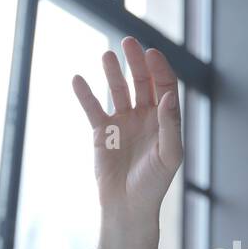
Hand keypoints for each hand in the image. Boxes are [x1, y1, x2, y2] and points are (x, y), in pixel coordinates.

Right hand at [72, 36, 182, 248]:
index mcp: (165, 120)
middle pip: (142, 81)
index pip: (164, 86)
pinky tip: (78, 79)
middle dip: (136, 62)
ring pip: (117, 90)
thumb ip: (170, 125)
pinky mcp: (102, 132)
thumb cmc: (154, 184)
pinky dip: (85, 94)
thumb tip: (168, 96)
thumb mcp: (169, 155)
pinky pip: (92, 108)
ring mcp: (123, 122)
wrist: (128, 206)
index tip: (151, 54)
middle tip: (128, 42)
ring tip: (107, 55)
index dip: (159, 68)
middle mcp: (145, 117)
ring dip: (112, 72)